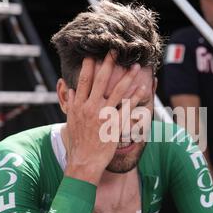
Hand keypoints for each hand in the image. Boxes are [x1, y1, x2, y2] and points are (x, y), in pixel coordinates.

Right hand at [64, 52, 143, 184]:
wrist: (84, 162)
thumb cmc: (77, 143)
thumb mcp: (70, 121)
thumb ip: (71, 104)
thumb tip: (70, 90)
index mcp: (79, 106)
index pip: (84, 81)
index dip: (89, 66)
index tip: (94, 54)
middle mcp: (91, 108)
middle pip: (101, 81)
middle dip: (108, 64)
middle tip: (115, 50)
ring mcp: (104, 117)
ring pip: (117, 92)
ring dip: (127, 77)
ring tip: (134, 66)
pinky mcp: (115, 126)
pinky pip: (127, 109)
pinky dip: (135, 98)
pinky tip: (142, 89)